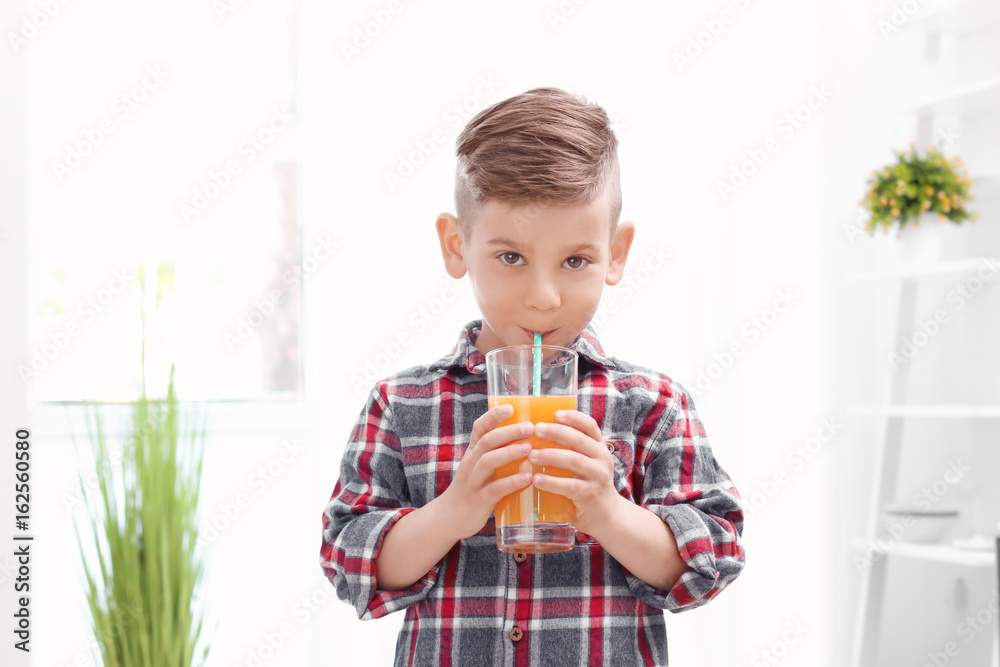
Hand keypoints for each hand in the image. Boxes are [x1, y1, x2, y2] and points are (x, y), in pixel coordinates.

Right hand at [439, 403, 533, 538]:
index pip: (480, 428)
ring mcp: (473, 481)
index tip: (510, 407)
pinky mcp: (479, 500)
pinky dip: (512, 482)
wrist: (449, 517)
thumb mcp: (479, 467)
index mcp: (473, 452)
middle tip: (530, 427)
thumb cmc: (473, 488)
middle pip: (487, 441)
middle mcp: (471, 463)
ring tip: (529, 448)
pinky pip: (495, 489)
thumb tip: (529, 439)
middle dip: (509, 432)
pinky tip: (528, 478)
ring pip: (488, 461)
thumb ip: (497, 453)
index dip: (494, 416)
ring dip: (510, 453)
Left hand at [529, 410, 618, 535]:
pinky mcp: (589, 495)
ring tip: (531, 455)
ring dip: (551, 456)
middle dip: (557, 432)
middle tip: (537, 429)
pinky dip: (551, 482)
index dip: (574, 417)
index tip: (556, 413)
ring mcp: (597, 477)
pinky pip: (569, 486)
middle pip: (580, 440)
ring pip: (574, 461)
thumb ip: (570, 449)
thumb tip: (537, 432)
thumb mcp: (585, 463)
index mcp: (599, 447)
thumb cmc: (587, 484)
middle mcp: (602, 459)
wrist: (606, 515)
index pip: (589, 426)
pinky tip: (536, 479)